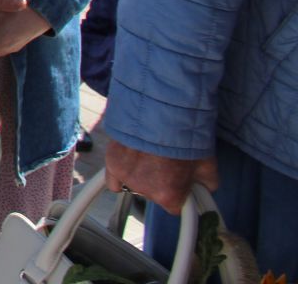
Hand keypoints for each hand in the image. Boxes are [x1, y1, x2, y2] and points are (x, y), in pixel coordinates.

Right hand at [101, 138, 219, 214]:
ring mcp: (126, 176)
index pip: (175, 208)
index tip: (181, 183)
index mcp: (169, 196)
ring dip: (141, 174)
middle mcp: (145, 191)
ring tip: (149, 155)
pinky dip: (120, 176)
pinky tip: (129, 166)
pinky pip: (113, 180)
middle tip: (167, 163)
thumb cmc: (185, 138)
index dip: (179, 194)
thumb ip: (205, 185)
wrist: (161, 112)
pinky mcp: (112, 162)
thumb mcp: (207, 166)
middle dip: (160, 183)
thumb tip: (202, 191)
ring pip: (135, 184)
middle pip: (154, 195)